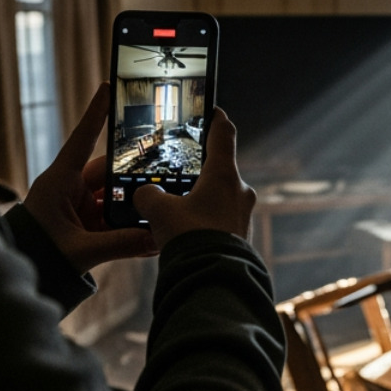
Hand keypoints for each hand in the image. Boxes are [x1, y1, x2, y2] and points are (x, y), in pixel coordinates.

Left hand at [24, 84, 156, 272]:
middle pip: (109, 171)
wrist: (22, 277)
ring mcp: (77, 205)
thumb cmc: (38, 255)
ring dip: (133, 205)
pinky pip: (112, 216)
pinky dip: (129, 224)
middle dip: (134, 176)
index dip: (96, 113)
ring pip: (114, 195)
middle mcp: (69, 188)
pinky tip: (148, 232)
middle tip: (163, 173)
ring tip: (159, 211)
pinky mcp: (84, 222)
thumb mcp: (79, 251)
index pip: (82, 139)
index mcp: (59, 181)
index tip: (109, 87)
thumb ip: (119, 244)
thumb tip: (155, 239)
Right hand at [133, 107, 255, 248]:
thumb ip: (148, 195)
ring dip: (202, 199)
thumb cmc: (190, 238)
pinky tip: (187, 231)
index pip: (223, 133)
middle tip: (181, 170)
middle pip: (219, 169)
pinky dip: (206, 220)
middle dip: (200, 170)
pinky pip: (221, 220)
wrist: (214, 280)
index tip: (213, 110)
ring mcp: (243, 214)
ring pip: (220, 197)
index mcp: (223, 174)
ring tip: (178, 207)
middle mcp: (240, 191)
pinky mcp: (241, 236)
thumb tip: (146, 194)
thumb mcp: (159, 211)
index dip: (216, 119)